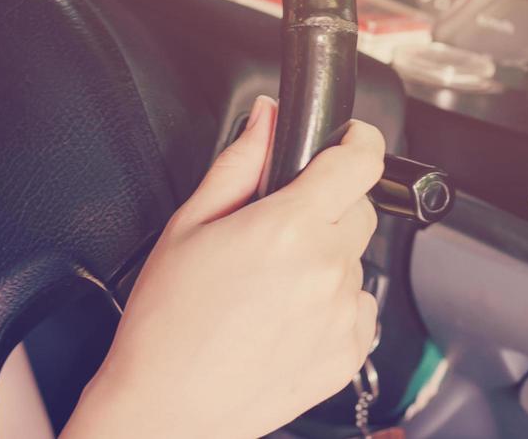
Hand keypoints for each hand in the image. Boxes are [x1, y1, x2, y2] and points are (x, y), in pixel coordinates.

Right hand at [66, 96, 383, 438]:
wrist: (171, 406)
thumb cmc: (168, 321)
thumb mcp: (187, 224)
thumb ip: (237, 163)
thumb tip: (265, 120)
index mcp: (287, 227)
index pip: (359, 162)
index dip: (358, 139)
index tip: (350, 137)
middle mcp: (326, 269)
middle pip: (359, 210)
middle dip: (327, 205)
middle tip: (275, 227)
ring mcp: (343, 316)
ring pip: (354, 261)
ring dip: (325, 259)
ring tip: (269, 285)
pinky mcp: (349, 355)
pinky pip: (358, 309)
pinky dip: (330, 304)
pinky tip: (283, 316)